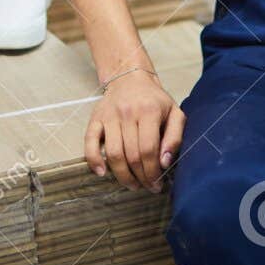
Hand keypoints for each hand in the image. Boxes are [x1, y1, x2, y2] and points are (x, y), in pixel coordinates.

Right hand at [84, 69, 183, 191]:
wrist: (130, 77)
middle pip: (132, 155)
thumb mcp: (174, 113)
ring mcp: (109, 116)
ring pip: (113, 153)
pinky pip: (89, 142)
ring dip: (122, 175)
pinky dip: (94, 160)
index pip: (149, 150)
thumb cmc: (154, 100)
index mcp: (149, 111)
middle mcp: (127, 113)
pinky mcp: (96, 118)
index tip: (157, 184)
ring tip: (132, 184)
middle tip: (147, 187)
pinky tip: (102, 173)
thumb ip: (175, 137)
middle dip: (141, 177)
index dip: (152, 172)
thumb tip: (165, 162)